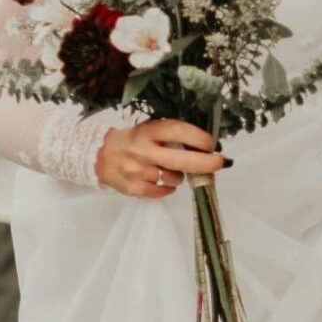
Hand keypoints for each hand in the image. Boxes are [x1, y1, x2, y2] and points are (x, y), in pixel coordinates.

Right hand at [96, 116, 227, 198]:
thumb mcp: (149, 130)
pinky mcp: (133, 188)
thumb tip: (205, 146)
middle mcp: (141, 150)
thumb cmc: (134, 140)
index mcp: (148, 131)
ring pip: (173, 178)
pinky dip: (169, 187)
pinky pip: (163, 191)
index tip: (211, 144)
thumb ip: (171, 136)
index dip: (198, 138)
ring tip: (172, 169)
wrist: (101, 156)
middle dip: (204, 163)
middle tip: (220, 163)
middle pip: (179, 160)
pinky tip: (164, 181)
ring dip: (181, 175)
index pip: (177, 131)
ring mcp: (136, 171)